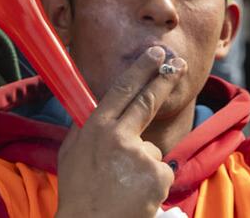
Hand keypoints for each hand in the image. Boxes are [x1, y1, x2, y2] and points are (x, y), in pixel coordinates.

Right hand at [54, 46, 181, 217]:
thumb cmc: (78, 194)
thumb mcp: (70, 155)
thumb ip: (85, 129)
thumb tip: (96, 108)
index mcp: (94, 128)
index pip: (122, 90)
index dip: (141, 69)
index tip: (155, 54)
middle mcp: (118, 136)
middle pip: (147, 100)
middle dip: (164, 78)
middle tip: (179, 63)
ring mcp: (140, 155)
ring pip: (152, 150)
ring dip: (144, 165)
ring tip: (124, 187)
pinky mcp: (157, 175)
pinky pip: (161, 173)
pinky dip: (153, 184)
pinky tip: (137, 196)